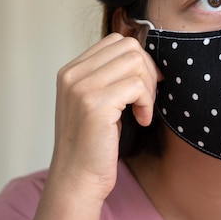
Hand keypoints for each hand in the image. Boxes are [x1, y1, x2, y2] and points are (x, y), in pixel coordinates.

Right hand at [35, 33, 159, 219]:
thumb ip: (110, 75)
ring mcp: (82, 88)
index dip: (140, 59)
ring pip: (136, 62)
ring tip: (143, 109)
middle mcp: (73, 74)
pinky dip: (147, 103)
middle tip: (147, 98)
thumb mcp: (96, 100)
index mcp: (71, 70)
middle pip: (129, 47)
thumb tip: (144, 55)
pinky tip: (141, 120)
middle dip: (148, 71)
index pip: (116, 40)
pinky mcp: (96, 105)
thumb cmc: (93, 142)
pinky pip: (138, 86)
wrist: (77, 179)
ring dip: (149, 87)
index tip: (145, 84)